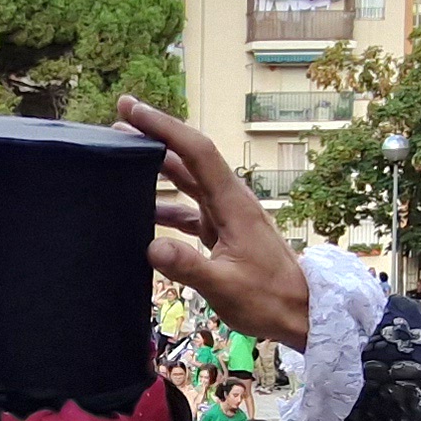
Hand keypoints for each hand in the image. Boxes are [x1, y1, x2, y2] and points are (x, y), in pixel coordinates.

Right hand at [127, 97, 311, 350]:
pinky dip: (165, 204)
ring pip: (188, 180)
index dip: (165, 127)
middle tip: (120, 120)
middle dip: (156, 136)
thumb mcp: (225, 286)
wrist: (300, 312)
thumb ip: (188, 266)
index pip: (196, 151)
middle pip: (189, 158)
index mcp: (233, 204)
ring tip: (123, 158)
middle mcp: (230, 200)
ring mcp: (226, 215)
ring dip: (157, 167)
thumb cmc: (269, 299)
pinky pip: (189, 208)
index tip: (134, 109)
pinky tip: (143, 211)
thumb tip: (150, 246)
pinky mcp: (223, 231)